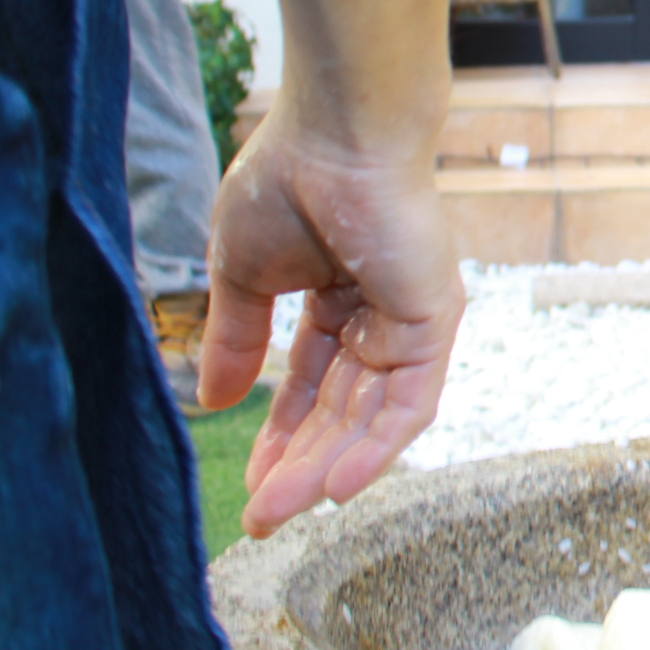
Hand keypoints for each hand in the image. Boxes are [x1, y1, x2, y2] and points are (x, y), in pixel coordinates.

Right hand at [195, 96, 462, 537]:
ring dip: (327, 467)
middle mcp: (381, 314)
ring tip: (282, 510)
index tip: (248, 484)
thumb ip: (238, 337)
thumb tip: (215, 400)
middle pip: (340, 410)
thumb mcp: (244, 273)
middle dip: (298, 464)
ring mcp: (412, 319)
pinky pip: (411, 401)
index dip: (280, 435)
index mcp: (339, 298)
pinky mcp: (434, 320)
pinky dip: (378, 446)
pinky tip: (337, 487)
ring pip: (372, 416)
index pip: (312, 385)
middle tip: (260, 516)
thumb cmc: (289, 179)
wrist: (336, 133)